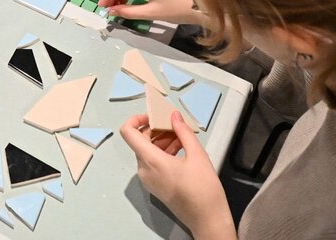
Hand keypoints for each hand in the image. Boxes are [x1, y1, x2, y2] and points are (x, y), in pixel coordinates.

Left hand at [120, 111, 234, 238]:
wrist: (207, 219)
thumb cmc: (204, 188)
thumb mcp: (197, 155)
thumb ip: (183, 132)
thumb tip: (174, 115)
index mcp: (151, 161)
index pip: (128, 132)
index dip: (137, 119)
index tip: (154, 116)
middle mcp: (144, 169)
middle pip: (139, 141)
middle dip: (155, 129)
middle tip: (174, 125)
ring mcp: (147, 179)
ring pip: (146, 151)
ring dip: (160, 140)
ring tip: (181, 138)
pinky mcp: (153, 185)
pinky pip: (151, 162)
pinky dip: (162, 152)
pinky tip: (180, 150)